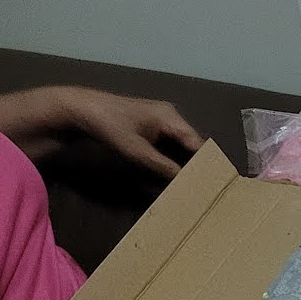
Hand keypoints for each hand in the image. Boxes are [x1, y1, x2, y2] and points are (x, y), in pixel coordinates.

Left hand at [62, 87, 202, 177]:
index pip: (198, 144)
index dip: (209, 164)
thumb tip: (187, 184)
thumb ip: (165, 168)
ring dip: (186, 164)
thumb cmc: (111, 127)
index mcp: (171, 117)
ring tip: (196, 185)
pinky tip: (176, 175)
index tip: (218, 184)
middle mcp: (170, 116)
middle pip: (192, 145)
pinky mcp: (150, 127)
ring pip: (181, 147)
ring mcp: (160, 120)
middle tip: (209, 189)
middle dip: (199, 166)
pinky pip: (169, 145)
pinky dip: (173, 160)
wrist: (82, 110)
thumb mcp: (139, 153)